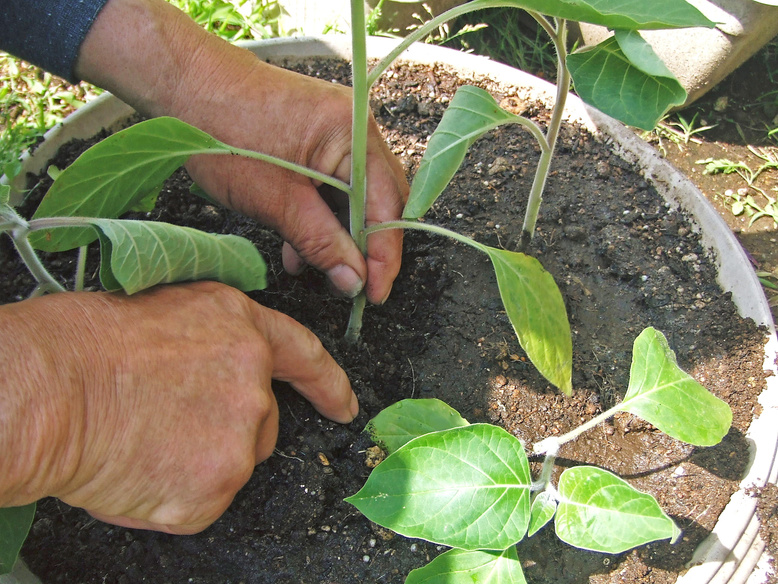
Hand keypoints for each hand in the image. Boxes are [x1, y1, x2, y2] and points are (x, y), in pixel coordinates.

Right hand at [0, 283, 356, 533]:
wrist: (50, 391)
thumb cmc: (86, 345)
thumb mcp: (170, 315)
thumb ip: (215, 346)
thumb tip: (218, 377)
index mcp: (241, 330)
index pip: (305, 356)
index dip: (329, 384)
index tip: (344, 405)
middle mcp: (254, 383)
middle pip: (262, 425)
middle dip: (229, 431)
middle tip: (170, 422)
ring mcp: (240, 438)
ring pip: (232, 465)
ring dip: (198, 463)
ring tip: (144, 440)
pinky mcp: (216, 487)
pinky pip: (202, 502)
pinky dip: (174, 497)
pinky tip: (139, 468)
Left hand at [181, 59, 408, 304]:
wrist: (184, 83)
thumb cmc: (222, 131)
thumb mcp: (274, 200)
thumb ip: (320, 242)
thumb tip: (354, 281)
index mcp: (353, 135)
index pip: (387, 206)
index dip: (383, 256)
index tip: (374, 294)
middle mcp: (355, 129)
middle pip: (378, 201)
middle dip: (365, 247)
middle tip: (354, 287)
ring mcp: (337, 132)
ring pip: (353, 198)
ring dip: (338, 235)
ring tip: (315, 269)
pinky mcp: (316, 140)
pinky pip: (332, 185)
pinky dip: (319, 217)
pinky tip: (297, 247)